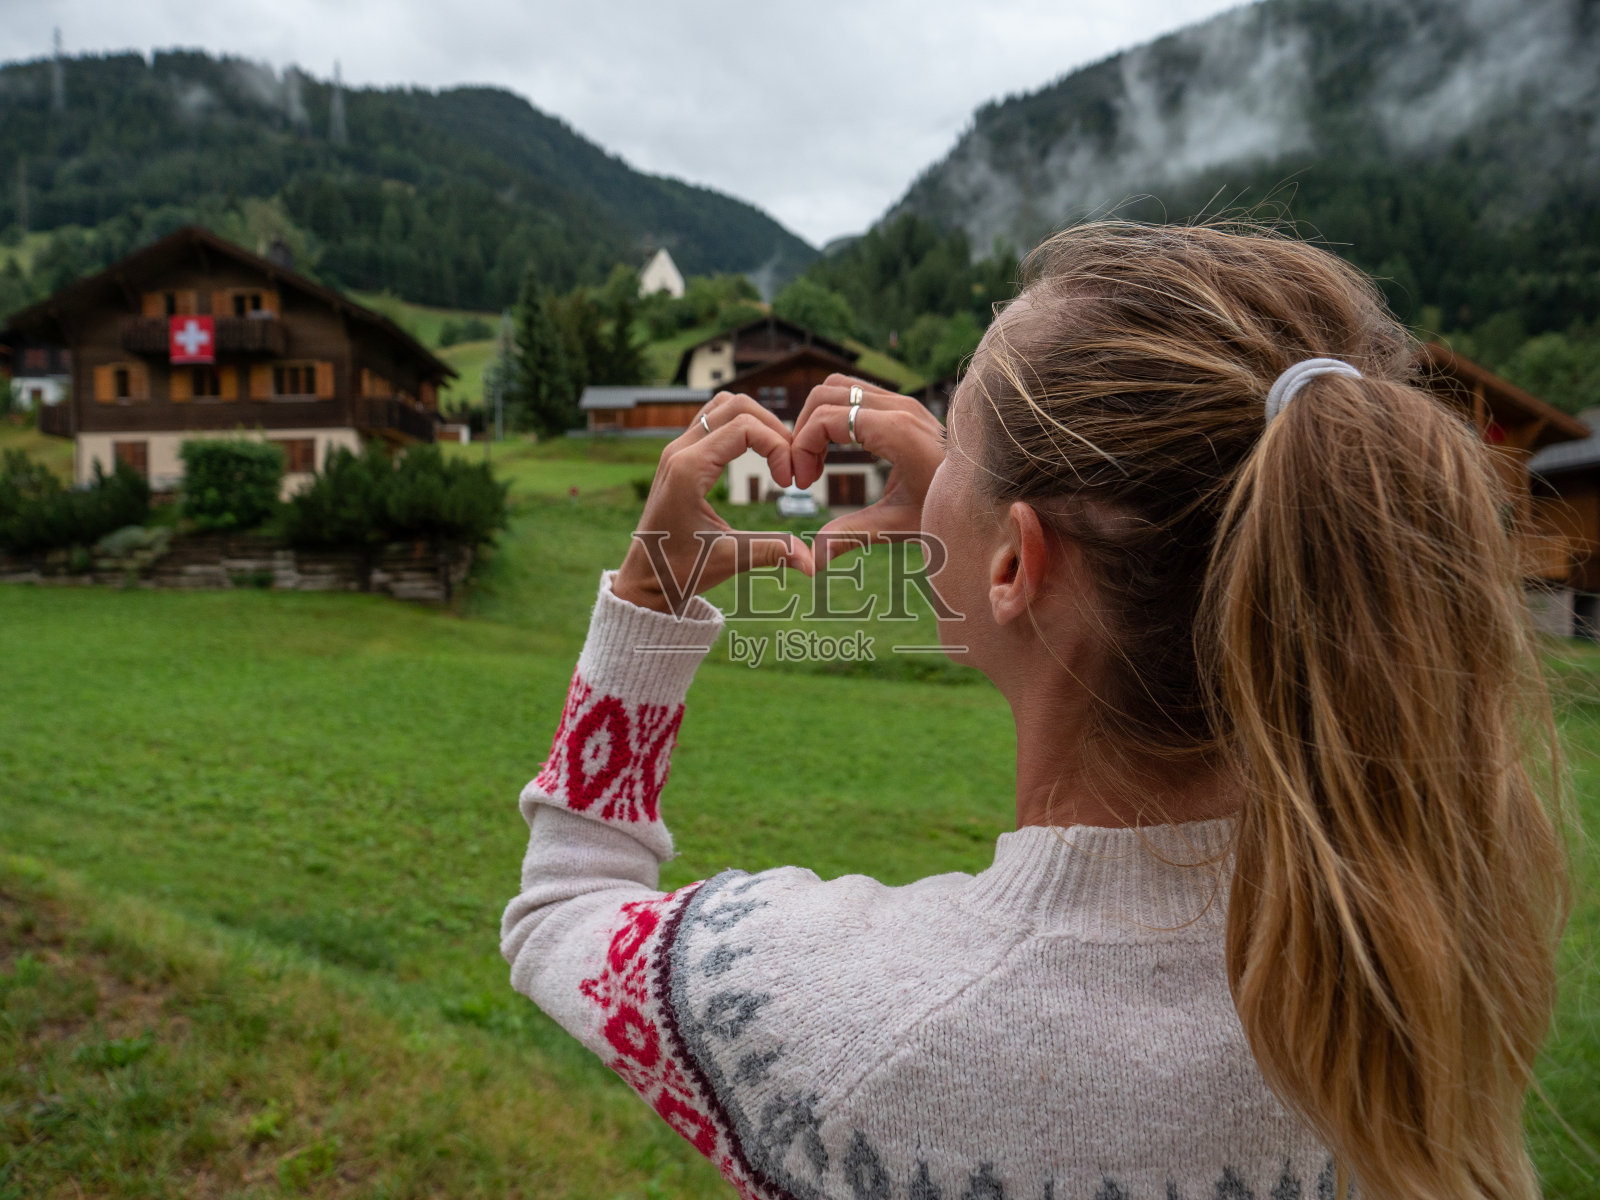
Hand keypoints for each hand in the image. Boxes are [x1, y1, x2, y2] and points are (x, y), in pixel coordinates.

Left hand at [613, 392, 815, 612]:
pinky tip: (757, 454)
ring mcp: (677, 449)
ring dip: (757, 422)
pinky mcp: (680, 454)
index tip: (791, 483)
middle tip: (791, 465)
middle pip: (737, 406)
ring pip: (723, 406)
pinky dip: (740, 425)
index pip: (745, 428)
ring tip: (778, 455)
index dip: (779, 448)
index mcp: (688, 470)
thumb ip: (772, 551)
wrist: (644, 578)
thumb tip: (813, 563)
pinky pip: (712, 420)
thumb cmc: (679, 571)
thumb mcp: (729, 559)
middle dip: (773, 429)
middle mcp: (679, 450)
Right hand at [791, 374, 945, 564]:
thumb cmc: (946, 514)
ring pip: (839, 387)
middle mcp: (900, 407)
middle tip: (803, 474)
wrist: (985, 499)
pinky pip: (856, 395)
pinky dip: (835, 416)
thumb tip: (811, 560)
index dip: (801, 447)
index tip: (802, 483)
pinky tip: (835, 454)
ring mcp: (904, 402)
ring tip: (815, 463)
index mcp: (896, 431)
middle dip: (803, 430)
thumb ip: (850, 536)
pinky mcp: (906, 406)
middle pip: (826, 393)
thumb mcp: (896, 526)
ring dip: (818, 419)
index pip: (826, 418)